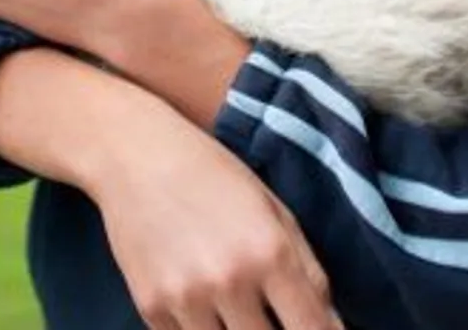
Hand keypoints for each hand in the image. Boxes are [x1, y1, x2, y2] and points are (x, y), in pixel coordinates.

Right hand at [86, 114, 343, 329]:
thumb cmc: (212, 174)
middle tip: (269, 312)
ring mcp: (186, 299)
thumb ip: (309, 272)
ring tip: (237, 308)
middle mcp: (229, 281)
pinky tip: (203, 305)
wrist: (133, 154)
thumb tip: (335, 327)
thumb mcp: (274, 210)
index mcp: (270, 252)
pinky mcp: (150, 308)